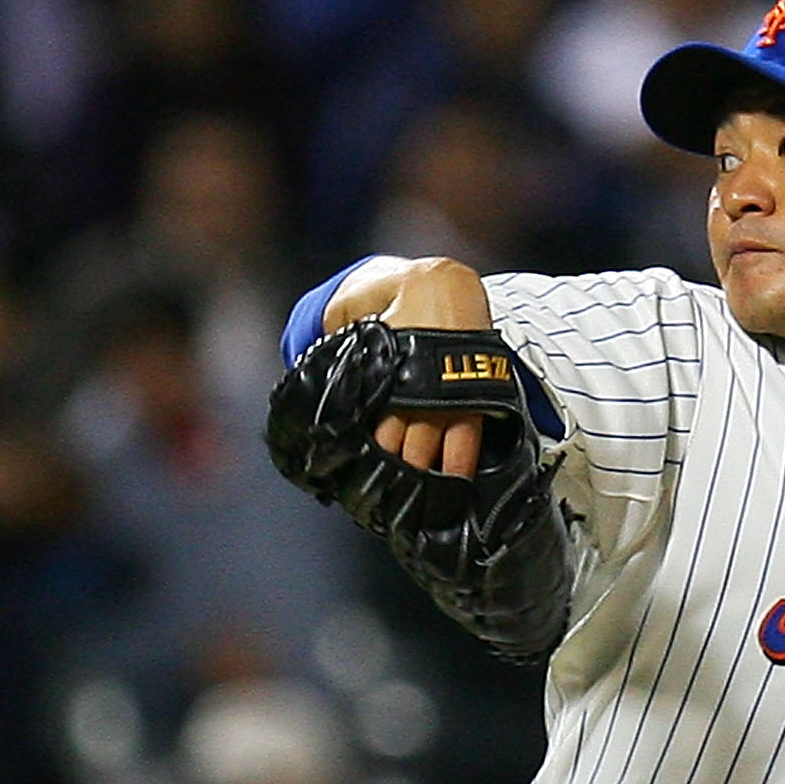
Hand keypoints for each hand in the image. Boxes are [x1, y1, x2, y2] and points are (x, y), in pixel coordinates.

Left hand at [326, 257, 497, 479]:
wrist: (446, 281)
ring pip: (431, 447)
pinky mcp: (474, 397)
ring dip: (420, 475)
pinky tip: (456, 486)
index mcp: (386, 369)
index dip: (365, 448)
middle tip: (380, 497)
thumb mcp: (352, 306)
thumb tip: (311, 359)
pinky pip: (469, 439)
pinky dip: (461, 465)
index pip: (373, 418)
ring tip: (412, 503)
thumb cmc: (395, 294)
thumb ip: (332, 331)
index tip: (354, 471)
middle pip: (401, 442)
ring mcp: (448, 396)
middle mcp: (417, 389)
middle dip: (390, 470)